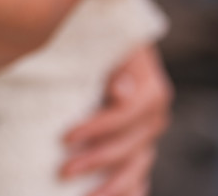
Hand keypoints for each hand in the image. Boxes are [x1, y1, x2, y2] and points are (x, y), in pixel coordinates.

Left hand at [62, 43, 172, 195]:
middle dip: (96, 160)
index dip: (98, 128)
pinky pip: (139, 173)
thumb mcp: (104, 43)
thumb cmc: (94, 37)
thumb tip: (121, 91)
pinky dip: (130, 189)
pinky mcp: (139, 144)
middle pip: (131, 145)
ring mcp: (148, 132)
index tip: (65, 137)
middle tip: (63, 171)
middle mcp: (154, 113)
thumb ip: (113, 58)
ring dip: (113, 186)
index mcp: (150, 86)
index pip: (126, 114)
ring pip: (137, 166)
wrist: (104, 39)